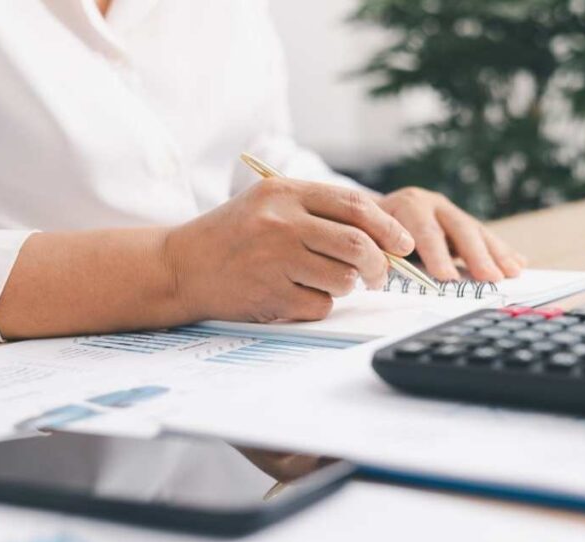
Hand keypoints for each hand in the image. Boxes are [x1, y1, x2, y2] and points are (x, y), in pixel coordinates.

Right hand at [162, 178, 414, 322]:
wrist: (181, 266)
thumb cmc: (234, 236)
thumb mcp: (271, 205)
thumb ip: (320, 213)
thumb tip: (383, 238)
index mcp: (285, 193)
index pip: (354, 206)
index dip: (387, 226)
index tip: (402, 243)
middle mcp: (281, 223)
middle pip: (356, 244)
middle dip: (378, 264)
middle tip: (379, 274)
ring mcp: (275, 260)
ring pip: (343, 279)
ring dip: (347, 286)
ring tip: (326, 280)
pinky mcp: (271, 295)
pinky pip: (321, 305)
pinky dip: (320, 305)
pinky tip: (298, 294)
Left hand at [376, 188, 526, 281]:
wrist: (371, 211)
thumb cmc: (370, 232)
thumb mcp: (369, 238)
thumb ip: (379, 252)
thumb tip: (385, 272)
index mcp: (407, 205)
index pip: (424, 230)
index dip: (436, 254)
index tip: (447, 277)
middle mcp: (432, 204)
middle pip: (458, 229)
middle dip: (476, 255)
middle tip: (489, 277)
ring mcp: (450, 212)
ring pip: (477, 232)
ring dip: (496, 254)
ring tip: (512, 273)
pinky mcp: (462, 223)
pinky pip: (486, 238)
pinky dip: (502, 251)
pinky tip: (519, 263)